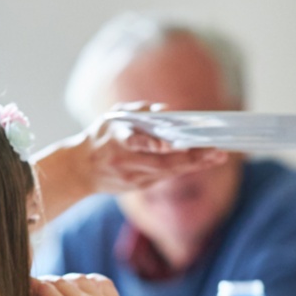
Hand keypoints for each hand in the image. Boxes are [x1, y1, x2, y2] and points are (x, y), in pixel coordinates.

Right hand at [30, 274, 131, 295]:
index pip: (43, 288)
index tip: (31, 288)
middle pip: (59, 281)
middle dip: (50, 286)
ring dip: (69, 283)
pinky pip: (101, 281)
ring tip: (66, 293)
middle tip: (47, 294)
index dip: (34, 287)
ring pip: (79, 279)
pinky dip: (91, 281)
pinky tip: (86, 289)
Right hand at [34, 104, 227, 218]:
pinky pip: (165, 177)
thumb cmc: (100, 136)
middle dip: (191, 158)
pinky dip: (183, 168)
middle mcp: (124, 161)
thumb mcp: (113, 117)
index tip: (177, 144)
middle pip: (162, 162)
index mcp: (115, 139)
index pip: (137, 142)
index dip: (156, 145)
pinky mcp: (137, 186)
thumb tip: (167, 110)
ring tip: (217, 156)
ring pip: (168, 172)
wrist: (79, 171)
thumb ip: (139, 110)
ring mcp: (132, 177)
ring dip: (194, 165)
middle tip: (216, 152)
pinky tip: (203, 161)